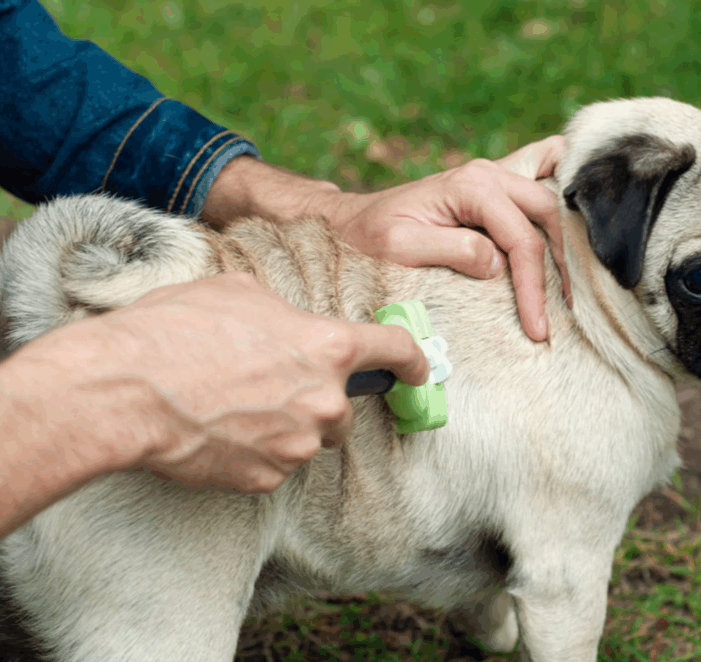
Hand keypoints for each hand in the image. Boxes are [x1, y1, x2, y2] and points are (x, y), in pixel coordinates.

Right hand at [11, 273, 429, 493]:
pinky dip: (258, 452)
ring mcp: (298, 444)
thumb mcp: (239, 292)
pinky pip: (276, 465)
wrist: (124, 389)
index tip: (419, 369)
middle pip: (345, 407)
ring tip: (238, 406)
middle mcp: (325, 399)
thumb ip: (284, 312)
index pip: (394, 352)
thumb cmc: (176, 328)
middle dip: (321, 398)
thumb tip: (289, 323)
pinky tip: (222, 432)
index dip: (413, 360)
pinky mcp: (267, 479)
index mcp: (328, 345)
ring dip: (290, 426)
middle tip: (274, 385)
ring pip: (311, 438)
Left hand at [203, 137, 571, 342]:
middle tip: (561, 314)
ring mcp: (493, 176)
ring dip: (564, 241)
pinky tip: (575, 207)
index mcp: (470, 186)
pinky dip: (560, 184)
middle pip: (545, 216)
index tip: (538, 328)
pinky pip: (538, 174)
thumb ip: (452, 250)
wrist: (351, 221)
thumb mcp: (401, 248)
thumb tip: (497, 264)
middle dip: (557, 268)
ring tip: (569, 288)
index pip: (520, 238)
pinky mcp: (491, 188)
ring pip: (548, 201)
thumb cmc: (370, 236)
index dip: (534, 286)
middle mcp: (487, 174)